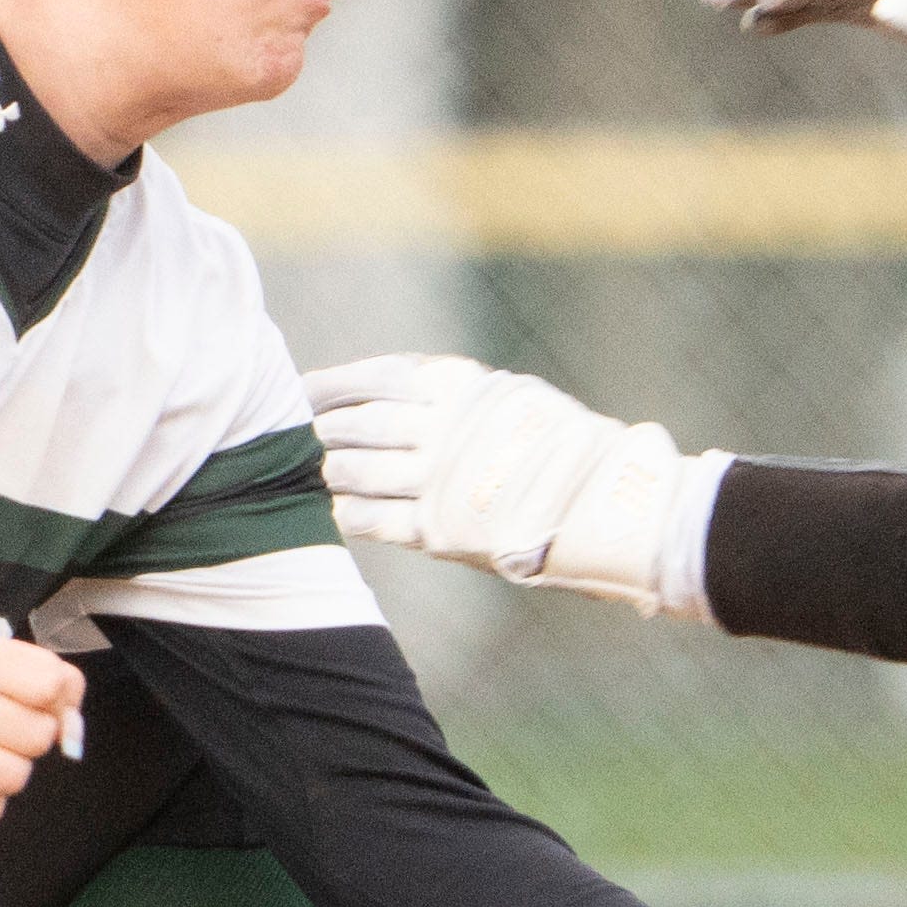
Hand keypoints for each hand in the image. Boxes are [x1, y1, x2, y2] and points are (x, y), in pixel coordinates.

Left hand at [301, 353, 703, 613]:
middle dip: (325, 430)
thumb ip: (450, 394)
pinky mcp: (439, 529)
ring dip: (333, 472)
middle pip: (356, 425)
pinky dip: (348, 512)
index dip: (329, 386)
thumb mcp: (505, 396)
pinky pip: (372, 519)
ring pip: (355, 471)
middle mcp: (439, 428)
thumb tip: (389, 388)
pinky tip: (338, 509)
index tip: (302, 391)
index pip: (372, 378)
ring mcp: (437, 480)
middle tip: (302, 435)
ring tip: (324, 472)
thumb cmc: (556, 446)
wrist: (604, 502)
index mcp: (456, 385)